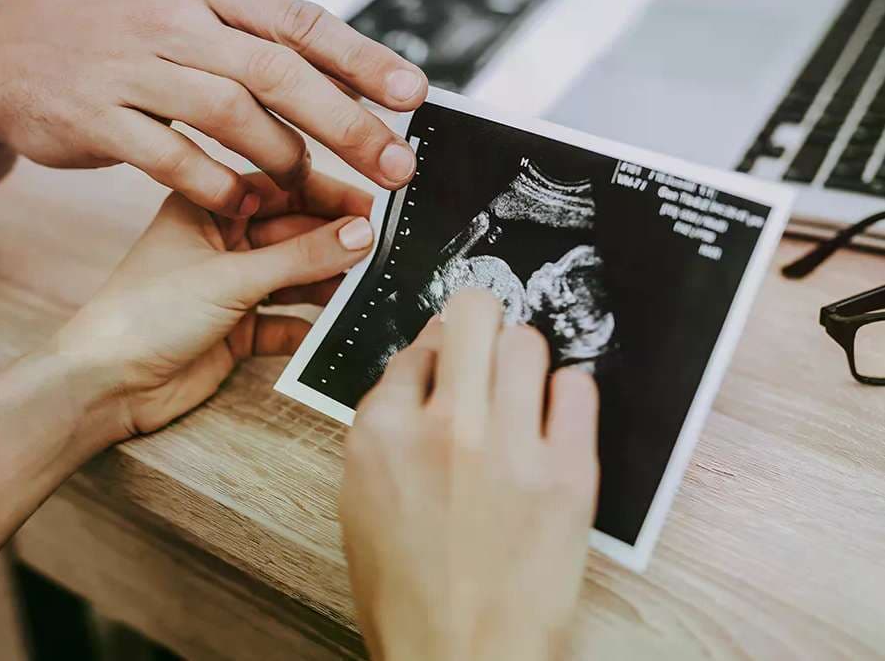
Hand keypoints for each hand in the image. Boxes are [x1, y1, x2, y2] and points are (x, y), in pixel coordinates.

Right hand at [0, 0, 426, 211]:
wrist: (0, 54)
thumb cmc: (112, 41)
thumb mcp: (181, 19)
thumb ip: (251, 45)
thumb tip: (340, 81)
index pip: (299, 22)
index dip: (361, 59)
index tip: (412, 94)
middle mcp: (173, 20)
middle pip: (277, 71)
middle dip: (346, 122)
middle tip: (393, 164)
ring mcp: (131, 68)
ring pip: (229, 113)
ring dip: (283, 158)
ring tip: (313, 189)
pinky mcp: (97, 118)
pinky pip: (172, 158)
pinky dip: (216, 186)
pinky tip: (243, 205)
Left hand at [52, 171, 374, 440]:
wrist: (106, 385)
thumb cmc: (145, 314)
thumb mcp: (231, 277)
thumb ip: (300, 257)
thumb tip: (360, 234)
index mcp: (207, 208)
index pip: (281, 188)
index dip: (328, 194)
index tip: (374, 205)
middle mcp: (222, 243)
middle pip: (293, 233)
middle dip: (335, 241)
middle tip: (383, 249)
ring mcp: (231, 287)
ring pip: (294, 277)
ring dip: (328, 282)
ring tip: (369, 285)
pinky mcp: (237, 330)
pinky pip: (286, 321)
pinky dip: (310, 325)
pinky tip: (338, 326)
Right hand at [340, 290, 599, 660]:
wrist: (459, 658)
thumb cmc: (408, 594)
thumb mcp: (363, 502)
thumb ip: (386, 431)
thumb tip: (419, 375)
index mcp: (381, 434)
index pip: (416, 348)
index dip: (435, 353)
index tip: (449, 361)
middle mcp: (443, 428)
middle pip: (472, 315)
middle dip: (478, 320)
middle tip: (487, 340)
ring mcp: (508, 448)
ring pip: (526, 341)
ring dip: (522, 355)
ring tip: (522, 385)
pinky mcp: (567, 473)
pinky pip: (578, 389)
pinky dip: (568, 392)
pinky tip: (556, 414)